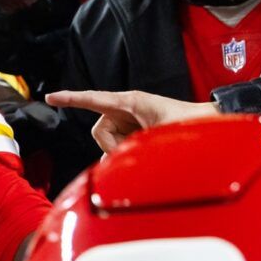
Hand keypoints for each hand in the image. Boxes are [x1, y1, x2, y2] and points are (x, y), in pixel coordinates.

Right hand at [46, 89, 218, 153]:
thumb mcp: (162, 135)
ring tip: (145, 148)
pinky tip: (142, 151)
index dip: (71, 99)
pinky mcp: (133, 129)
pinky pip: (117, 144)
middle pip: (100, 130)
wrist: (209, 125)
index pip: (94, 98)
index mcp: (131, 101)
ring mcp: (129, 119)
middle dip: (111, 146)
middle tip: (134, 152)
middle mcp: (126, 109)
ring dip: (121, 149)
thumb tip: (112, 163)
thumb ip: (136, 146)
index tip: (50, 96)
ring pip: (107, 140)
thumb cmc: (190, 125)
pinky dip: (125, 151)